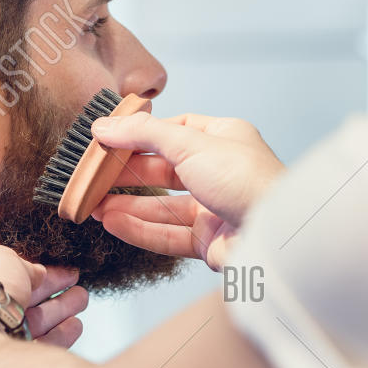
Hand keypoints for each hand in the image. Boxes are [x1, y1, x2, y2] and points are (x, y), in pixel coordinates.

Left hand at [0, 245, 87, 347]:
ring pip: (31, 320)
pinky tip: (75, 325)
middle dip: (51, 288)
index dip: (31, 268)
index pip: (3, 270)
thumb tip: (38, 274)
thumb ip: (25, 266)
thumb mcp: (5, 257)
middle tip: (74, 280)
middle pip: (20, 295)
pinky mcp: (4, 357)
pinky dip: (56, 334)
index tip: (55, 266)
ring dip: (58, 309)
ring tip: (82, 299)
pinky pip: (34, 343)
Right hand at [89, 112, 284, 270]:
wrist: (276, 233)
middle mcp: (220, 173)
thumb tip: (104, 125)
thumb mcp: (190, 144)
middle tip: (92, 176)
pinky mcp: (211, 242)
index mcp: (224, 140)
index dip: (140, 135)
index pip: (175, 130)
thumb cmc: (245, 179)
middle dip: (127, 174)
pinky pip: (167, 234)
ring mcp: (216, 209)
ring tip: (92, 205)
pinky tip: (111, 222)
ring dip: (126, 205)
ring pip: (162, 207)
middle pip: (164, 171)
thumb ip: (145, 135)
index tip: (106, 138)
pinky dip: (138, 229)